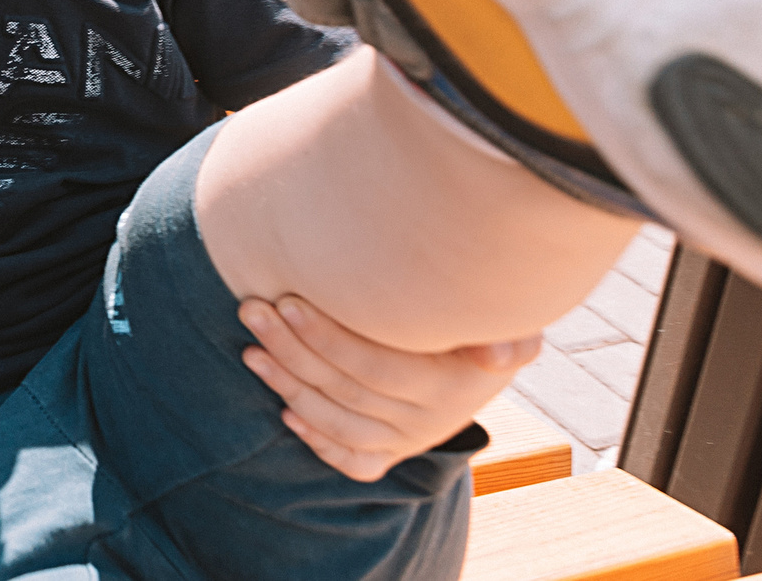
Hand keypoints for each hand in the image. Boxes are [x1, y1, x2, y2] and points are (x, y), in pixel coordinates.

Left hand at [239, 294, 538, 482]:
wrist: (483, 359)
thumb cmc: (482, 321)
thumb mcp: (508, 323)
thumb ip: (510, 335)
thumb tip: (499, 354)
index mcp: (449, 386)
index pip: (375, 366)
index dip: (327, 336)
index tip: (286, 300)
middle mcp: (427, 422)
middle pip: (346, 390)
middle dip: (292, 349)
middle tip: (251, 310)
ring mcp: (407, 441)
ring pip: (339, 424)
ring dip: (288, 387)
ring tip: (251, 350)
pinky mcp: (392, 455)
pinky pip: (353, 461)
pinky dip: (318, 440)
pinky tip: (285, 412)